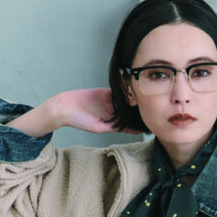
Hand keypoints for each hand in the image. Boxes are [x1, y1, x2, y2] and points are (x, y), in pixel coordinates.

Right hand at [8, 89, 139, 137]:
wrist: (64, 107)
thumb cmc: (79, 121)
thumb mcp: (99, 126)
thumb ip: (114, 126)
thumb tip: (129, 129)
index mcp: (111, 123)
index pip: (128, 124)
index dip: (138, 124)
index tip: (149, 124)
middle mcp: (112, 112)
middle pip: (129, 111)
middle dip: (139, 110)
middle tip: (151, 108)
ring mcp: (109, 102)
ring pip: (125, 100)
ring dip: (134, 98)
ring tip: (146, 97)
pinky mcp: (104, 92)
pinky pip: (117, 90)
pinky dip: (125, 88)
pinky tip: (134, 87)